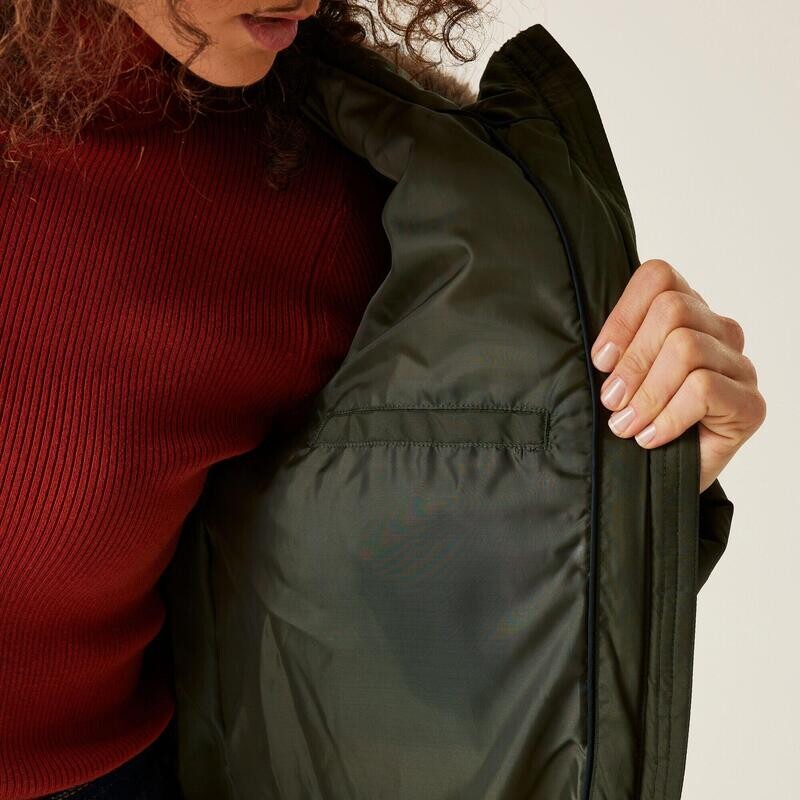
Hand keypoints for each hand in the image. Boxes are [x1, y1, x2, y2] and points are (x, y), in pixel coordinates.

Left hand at [589, 259, 765, 493]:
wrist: (659, 483)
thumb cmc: (634, 422)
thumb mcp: (615, 380)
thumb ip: (612, 352)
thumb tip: (597, 351)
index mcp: (685, 312)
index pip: (659, 278)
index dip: (623, 315)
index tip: (601, 359)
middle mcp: (718, 331)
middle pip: (672, 311)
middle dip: (632, 360)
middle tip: (611, 401)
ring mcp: (739, 366)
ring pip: (686, 348)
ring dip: (646, 394)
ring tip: (625, 425)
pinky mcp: (751, 404)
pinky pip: (704, 389)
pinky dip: (668, 416)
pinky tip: (651, 438)